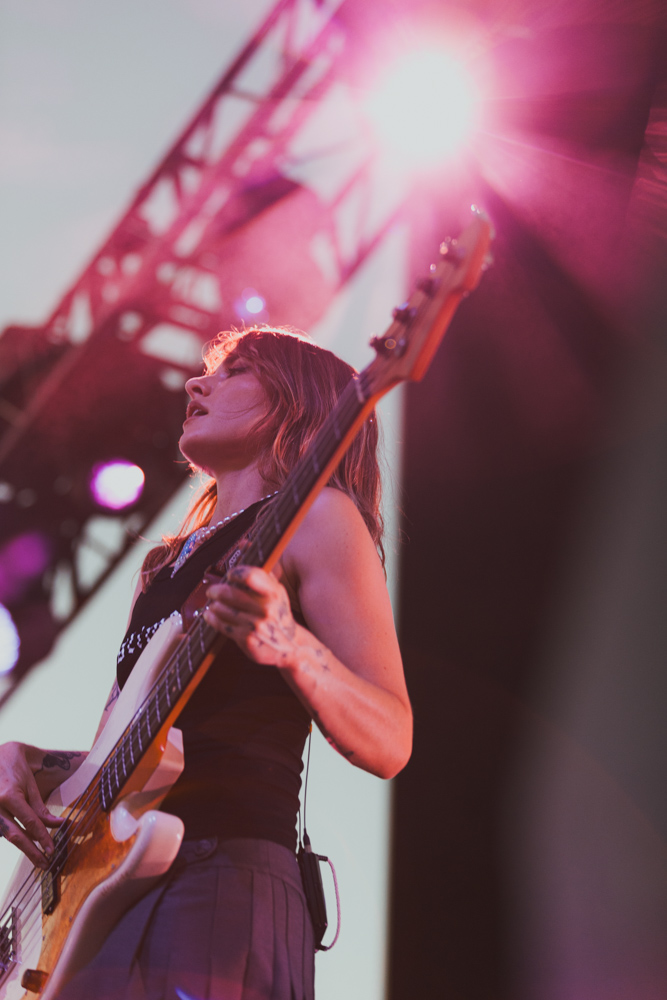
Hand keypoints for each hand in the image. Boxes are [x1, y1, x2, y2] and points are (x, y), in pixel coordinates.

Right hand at [0, 742, 64, 868]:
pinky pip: (1, 829)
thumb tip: (57, 825)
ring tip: (37, 856)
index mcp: (9, 795)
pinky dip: (13, 835)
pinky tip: (25, 841)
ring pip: (6, 835)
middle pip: (15, 835)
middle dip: (31, 852)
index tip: (52, 850)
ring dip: (23, 845)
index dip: (42, 838)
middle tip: (45, 863)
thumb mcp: (30, 784)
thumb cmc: (13, 767)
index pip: (30, 823)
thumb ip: (40, 807)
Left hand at [203, 566, 297, 666]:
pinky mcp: (248, 639)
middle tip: (212, 591)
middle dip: (216, 591)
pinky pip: (222, 625)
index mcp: (275, 592)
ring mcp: (257, 625)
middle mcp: (267, 608)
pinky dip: (212, 619)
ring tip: (213, 604)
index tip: (230, 576)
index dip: (235, 574)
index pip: (250, 575)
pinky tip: (211, 616)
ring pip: (222, 609)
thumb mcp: (276, 591)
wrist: (290, 646)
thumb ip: (259, 570)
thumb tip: (244, 542)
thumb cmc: (278, 613)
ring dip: (214, 606)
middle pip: (230, 593)